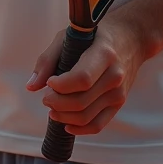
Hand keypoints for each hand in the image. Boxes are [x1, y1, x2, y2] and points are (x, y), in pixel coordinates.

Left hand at [27, 14, 147, 136]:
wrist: (130, 39)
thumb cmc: (96, 35)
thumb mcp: (69, 36)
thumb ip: (48, 59)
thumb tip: (31, 86)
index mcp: (104, 53)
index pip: (81, 79)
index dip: (60, 86)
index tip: (49, 83)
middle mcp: (115, 75)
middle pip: (81, 101)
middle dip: (56, 103)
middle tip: (46, 97)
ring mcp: (119, 92)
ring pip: (86, 116)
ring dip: (63, 116)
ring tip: (52, 107)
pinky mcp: (119, 103)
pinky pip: (97, 125)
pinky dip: (79, 129)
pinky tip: (66, 123)